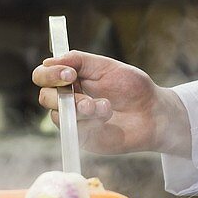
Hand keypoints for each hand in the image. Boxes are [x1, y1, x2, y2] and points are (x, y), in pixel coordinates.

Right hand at [32, 50, 190, 156]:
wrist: (154, 113)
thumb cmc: (133, 87)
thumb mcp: (107, 66)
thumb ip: (79, 60)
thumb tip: (51, 60)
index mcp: (71, 79)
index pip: (44, 75)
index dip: (50, 73)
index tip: (69, 73)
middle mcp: (69, 99)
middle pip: (45, 97)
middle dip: (60, 94)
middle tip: (82, 94)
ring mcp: (75, 119)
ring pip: (58, 115)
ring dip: (80, 108)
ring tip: (105, 107)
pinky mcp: (83, 137)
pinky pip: (74, 130)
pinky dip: (90, 121)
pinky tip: (107, 116)